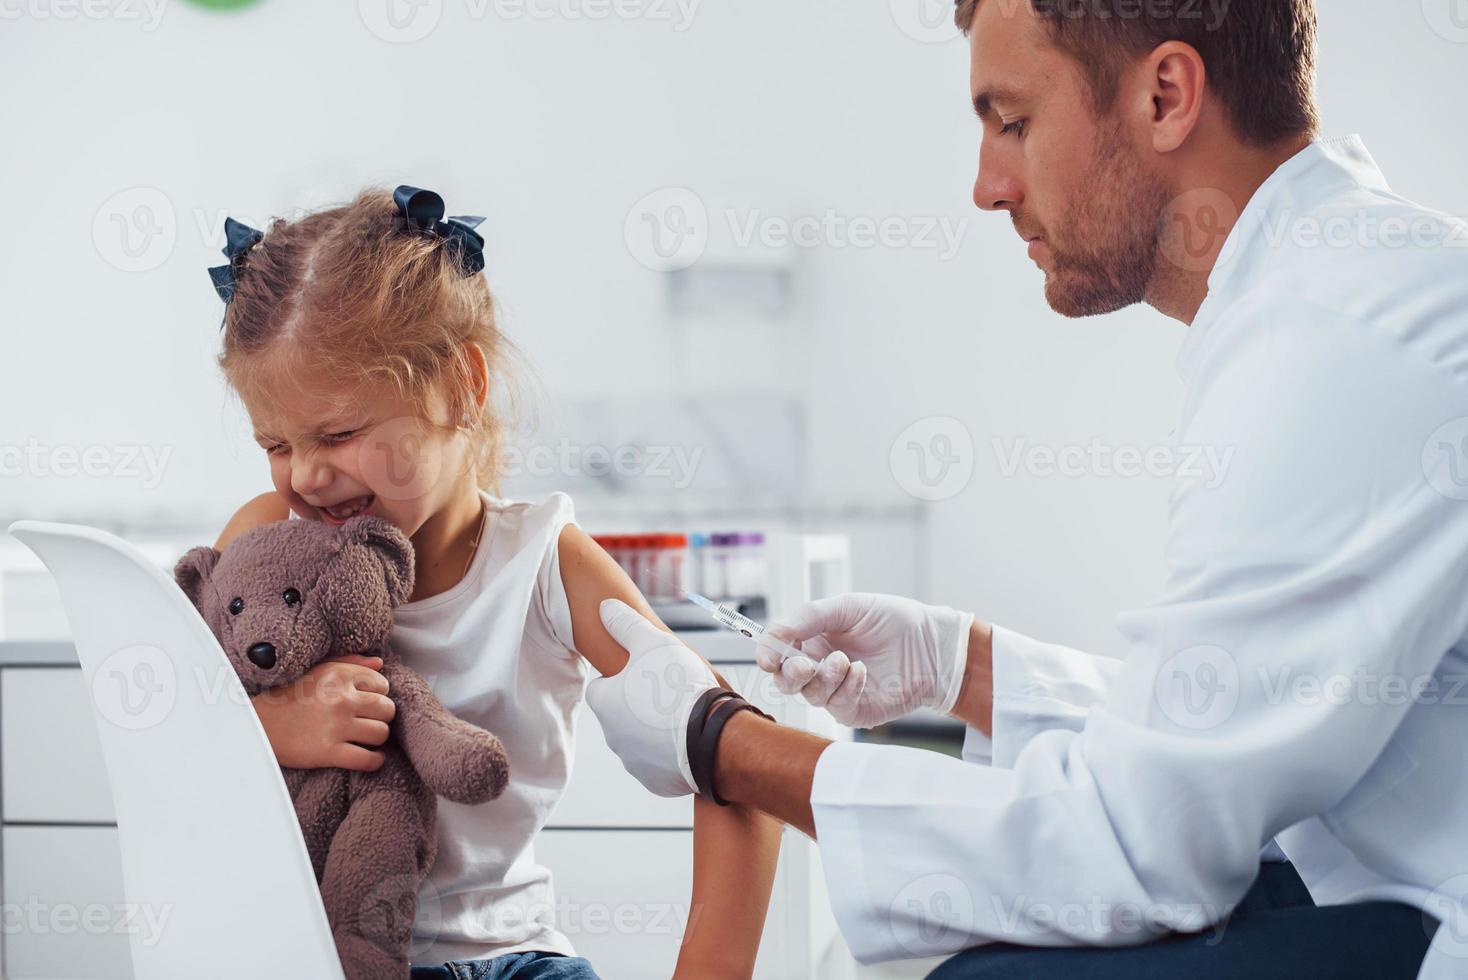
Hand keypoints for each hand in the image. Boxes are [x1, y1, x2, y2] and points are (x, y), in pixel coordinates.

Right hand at [250, 654, 396, 770]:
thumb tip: (379, 663)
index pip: (382, 685)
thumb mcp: (317, 670)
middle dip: (382, 717)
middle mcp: (340, 698)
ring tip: (365, 739)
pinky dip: (374, 762)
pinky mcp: (328, 752)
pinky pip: (368, 760)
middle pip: (387, 710)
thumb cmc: (288, 695)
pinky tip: (370, 759)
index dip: (377, 695)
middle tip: (369, 722)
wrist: (255, 723)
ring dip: (377, 739)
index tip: (366, 703)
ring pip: (381, 734)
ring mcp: (335, 726)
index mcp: (339, 675)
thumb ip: (350, 662)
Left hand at [586, 599, 720, 796]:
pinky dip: (670, 755)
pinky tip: (689, 740)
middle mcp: (612, 737)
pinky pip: (659, 765)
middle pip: (620, 716)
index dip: (620, 678)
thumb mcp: (651, 642)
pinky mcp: (656, 782)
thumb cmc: (678, 685)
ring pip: (639, 742)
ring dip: (654, 732)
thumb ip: (625, 624)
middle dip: (637, 706)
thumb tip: (604, 608)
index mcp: (604, 703)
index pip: (600, 688)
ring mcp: (634, 763)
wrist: (712, 736)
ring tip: (682, 716)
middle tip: (667, 693)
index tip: (642, 674)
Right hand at [758, 593, 974, 727]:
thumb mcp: (847, 607)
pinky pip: (837, 706)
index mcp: (812, 640)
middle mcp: (819, 667)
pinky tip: (862, 671)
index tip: (767, 656)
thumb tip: (773, 634)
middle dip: (788, 674)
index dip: (767, 654)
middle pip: (784, 681)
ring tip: (845, 660)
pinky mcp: (856, 710)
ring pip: (810, 695)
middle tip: (803, 664)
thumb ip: (808, 617)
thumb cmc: (893, 620)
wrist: (932, 644)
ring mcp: (837, 691)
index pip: (777, 651)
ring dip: (823, 678)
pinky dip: (846, 687)